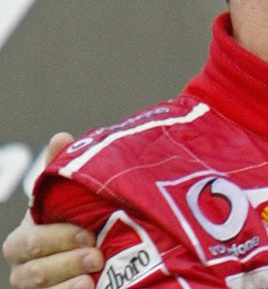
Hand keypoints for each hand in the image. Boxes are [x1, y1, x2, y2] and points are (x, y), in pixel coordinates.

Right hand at [3, 133, 101, 288]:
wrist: (99, 258)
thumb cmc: (76, 223)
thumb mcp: (68, 199)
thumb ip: (60, 171)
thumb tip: (62, 137)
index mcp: (24, 241)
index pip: (29, 243)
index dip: (56, 239)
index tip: (89, 233)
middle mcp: (25, 269)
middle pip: (34, 271)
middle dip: (65, 262)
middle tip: (97, 254)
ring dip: (70, 283)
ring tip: (95, 276)